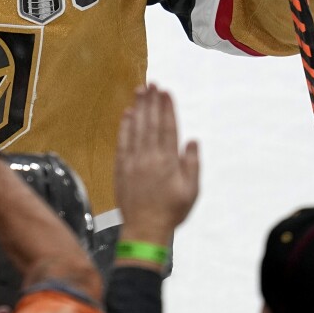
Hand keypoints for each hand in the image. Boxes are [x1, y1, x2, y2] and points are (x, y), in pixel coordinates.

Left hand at [115, 85, 199, 244]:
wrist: (144, 229)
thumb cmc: (172, 211)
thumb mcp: (191, 190)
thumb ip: (191, 164)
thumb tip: (192, 141)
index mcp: (168, 161)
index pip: (168, 128)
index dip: (167, 109)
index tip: (166, 93)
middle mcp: (149, 157)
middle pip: (150, 123)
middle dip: (152, 102)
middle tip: (152, 83)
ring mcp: (133, 161)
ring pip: (135, 128)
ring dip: (138, 108)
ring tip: (140, 91)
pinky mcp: (121, 167)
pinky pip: (122, 142)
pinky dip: (124, 126)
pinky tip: (127, 114)